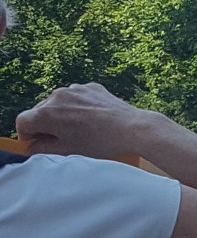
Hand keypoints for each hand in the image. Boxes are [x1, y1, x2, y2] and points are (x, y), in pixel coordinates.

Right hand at [15, 83, 155, 157]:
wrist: (131, 128)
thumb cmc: (100, 142)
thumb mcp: (68, 150)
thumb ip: (43, 148)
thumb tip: (34, 145)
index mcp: (46, 113)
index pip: (23, 122)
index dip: (29, 135)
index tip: (40, 142)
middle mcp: (56, 97)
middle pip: (40, 111)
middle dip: (46, 124)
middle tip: (62, 138)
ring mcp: (74, 89)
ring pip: (58, 103)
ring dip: (63, 115)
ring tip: (81, 129)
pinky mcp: (90, 87)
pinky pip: (76, 97)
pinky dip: (78, 107)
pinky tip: (93, 119)